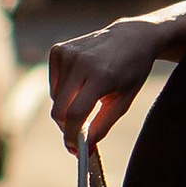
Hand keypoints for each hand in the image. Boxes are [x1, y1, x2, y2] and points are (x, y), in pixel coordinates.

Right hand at [48, 14, 176, 148]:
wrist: (131, 37)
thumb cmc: (131, 71)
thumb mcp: (124, 101)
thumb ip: (103, 125)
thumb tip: (84, 148)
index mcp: (101, 75)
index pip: (76, 113)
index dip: (72, 135)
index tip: (75, 148)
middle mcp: (81, 62)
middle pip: (60, 109)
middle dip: (67, 126)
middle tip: (79, 132)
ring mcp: (67, 53)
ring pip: (56, 99)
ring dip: (68, 107)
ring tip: (89, 97)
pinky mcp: (58, 50)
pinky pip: (54, 85)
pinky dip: (64, 91)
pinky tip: (81, 82)